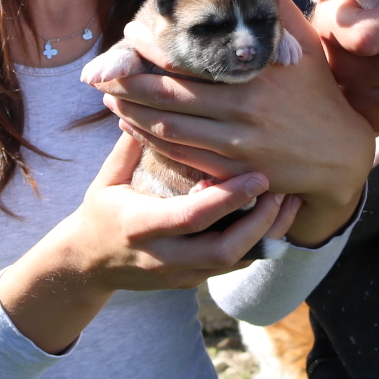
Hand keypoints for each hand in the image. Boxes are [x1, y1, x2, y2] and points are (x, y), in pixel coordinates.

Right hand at [0, 134, 299, 353]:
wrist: (88, 266)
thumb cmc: (100, 212)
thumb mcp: (107, 178)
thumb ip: (131, 144)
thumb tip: (148, 97)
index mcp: (140, 227)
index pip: (191, 217)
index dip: (228, 198)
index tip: (258, 175)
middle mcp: (163, 258)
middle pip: (223, 251)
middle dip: (258, 223)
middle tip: (282, 189)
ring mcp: (180, 275)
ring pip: (235, 263)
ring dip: (266, 234)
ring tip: (290, 200)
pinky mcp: (193, 281)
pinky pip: (234, 266)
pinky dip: (260, 243)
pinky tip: (279, 218)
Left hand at [99, 0, 372, 246]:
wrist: (340, 158)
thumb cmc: (319, 96)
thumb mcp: (306, 50)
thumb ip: (280, 15)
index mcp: (254, 76)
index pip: (190, 61)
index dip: (151, 51)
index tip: (129, 36)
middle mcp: (242, 111)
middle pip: (168, 97)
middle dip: (128, 84)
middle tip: (101, 72)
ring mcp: (235, 146)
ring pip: (167, 129)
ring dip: (132, 113)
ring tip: (109, 97)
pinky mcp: (231, 173)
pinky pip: (179, 155)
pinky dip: (150, 141)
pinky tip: (134, 127)